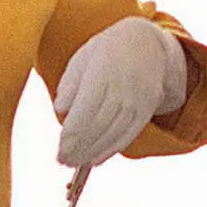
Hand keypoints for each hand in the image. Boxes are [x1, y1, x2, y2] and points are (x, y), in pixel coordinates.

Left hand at [54, 15, 186, 167]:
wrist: (147, 43)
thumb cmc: (105, 52)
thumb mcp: (82, 59)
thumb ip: (69, 85)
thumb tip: (60, 110)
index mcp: (104, 70)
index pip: (86, 108)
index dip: (72, 133)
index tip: (60, 148)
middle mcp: (124, 86)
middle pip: (100, 124)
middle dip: (80, 147)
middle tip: (63, 160)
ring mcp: (138, 99)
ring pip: (114, 133)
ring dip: (93, 152)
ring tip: (75, 162)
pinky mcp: (146, 109)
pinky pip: (128, 134)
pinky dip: (111, 150)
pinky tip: (95, 159)